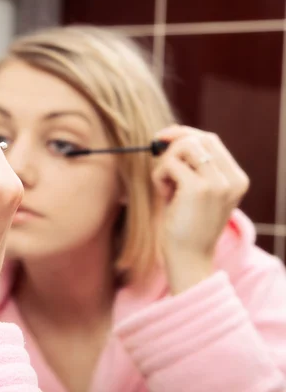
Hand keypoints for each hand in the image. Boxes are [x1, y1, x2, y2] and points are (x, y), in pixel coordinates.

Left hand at [152, 125, 249, 293]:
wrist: (189, 258)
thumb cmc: (187, 226)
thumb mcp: (198, 193)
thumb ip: (194, 167)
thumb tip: (171, 137)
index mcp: (236, 178)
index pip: (211, 140)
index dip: (184, 134)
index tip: (163, 138)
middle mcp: (232, 178)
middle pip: (198, 138)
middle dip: (172, 144)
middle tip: (156, 157)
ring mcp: (217, 183)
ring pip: (183, 147)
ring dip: (165, 164)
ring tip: (166, 188)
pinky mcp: (197, 189)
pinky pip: (169, 165)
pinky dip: (159, 177)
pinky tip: (164, 196)